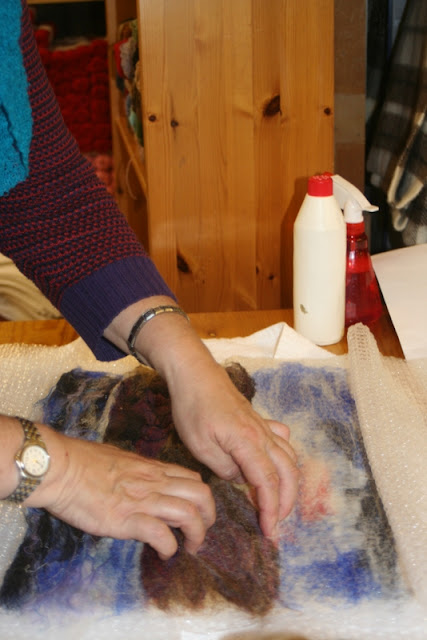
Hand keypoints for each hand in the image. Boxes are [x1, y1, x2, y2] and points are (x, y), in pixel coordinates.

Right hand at [26, 426, 215, 559]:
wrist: (60, 467)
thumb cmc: (82, 461)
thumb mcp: (119, 458)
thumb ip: (136, 471)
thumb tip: (139, 479)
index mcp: (151, 468)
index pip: (192, 478)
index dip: (201, 497)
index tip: (197, 513)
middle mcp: (153, 482)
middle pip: (201, 494)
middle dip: (209, 516)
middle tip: (201, 532)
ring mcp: (141, 500)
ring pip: (188, 514)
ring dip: (196, 535)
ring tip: (190, 548)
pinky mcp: (126, 519)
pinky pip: (160, 533)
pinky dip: (169, 547)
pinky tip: (164, 553)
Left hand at [167, 358, 299, 538]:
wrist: (195, 374)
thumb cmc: (193, 408)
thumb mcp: (200, 445)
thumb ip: (225, 468)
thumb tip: (241, 479)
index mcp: (248, 442)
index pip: (268, 483)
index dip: (271, 510)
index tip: (270, 532)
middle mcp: (263, 434)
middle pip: (288, 472)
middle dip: (286, 502)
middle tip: (276, 523)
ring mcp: (263, 425)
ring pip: (290, 457)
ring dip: (289, 482)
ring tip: (278, 502)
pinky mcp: (259, 420)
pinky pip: (282, 441)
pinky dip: (285, 458)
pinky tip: (276, 465)